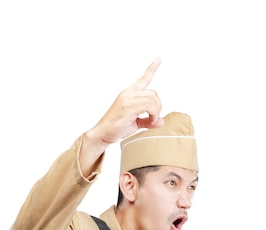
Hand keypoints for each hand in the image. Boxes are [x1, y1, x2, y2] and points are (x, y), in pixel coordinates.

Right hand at [80, 58, 163, 175]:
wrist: (103, 133)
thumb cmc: (116, 128)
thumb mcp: (135, 124)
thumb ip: (148, 121)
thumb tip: (161, 121)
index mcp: (129, 94)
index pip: (143, 79)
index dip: (151, 69)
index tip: (158, 59)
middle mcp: (128, 94)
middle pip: (153, 93)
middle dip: (158, 107)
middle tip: (154, 119)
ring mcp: (128, 99)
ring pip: (152, 99)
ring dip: (156, 112)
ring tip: (151, 121)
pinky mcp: (128, 107)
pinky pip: (149, 106)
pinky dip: (153, 115)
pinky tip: (150, 121)